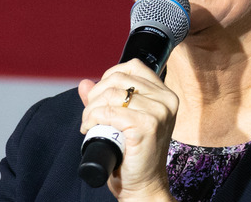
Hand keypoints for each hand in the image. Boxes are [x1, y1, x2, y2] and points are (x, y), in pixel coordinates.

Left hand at [79, 59, 177, 200]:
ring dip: (91, 108)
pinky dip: (93, 118)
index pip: (133, 66)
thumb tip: (84, 83)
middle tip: (90, 115)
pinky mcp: (147, 126)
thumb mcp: (122, 121)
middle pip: (119, 78)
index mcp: (165, 95)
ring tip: (89, 123)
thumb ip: (105, 100)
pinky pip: (108, 112)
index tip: (100, 97)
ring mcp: (158, 113)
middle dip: (95, 95)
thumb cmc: (135, 155)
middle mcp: (166, 100)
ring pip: (111, 94)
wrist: (144, 184)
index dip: (109, 77)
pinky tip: (90, 128)